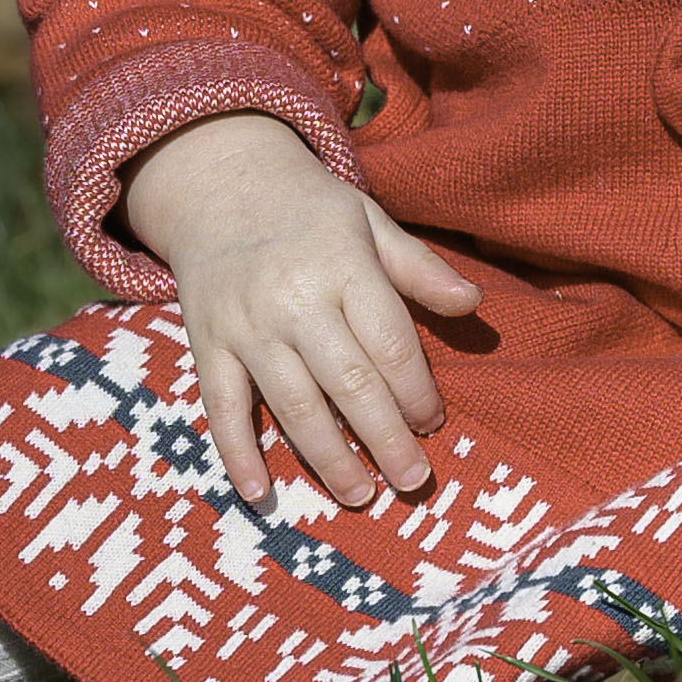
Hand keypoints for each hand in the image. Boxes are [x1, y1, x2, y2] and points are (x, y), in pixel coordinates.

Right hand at [121, 112, 482, 507]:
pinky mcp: (207, 344)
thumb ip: (419, 268)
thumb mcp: (369, 221)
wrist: (220, 185)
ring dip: (329, 458)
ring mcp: (246, 326)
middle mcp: (295, 300)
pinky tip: (262, 494)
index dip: (417, 391)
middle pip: (349, 383)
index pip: (390, 343)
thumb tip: (474, 305)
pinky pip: (222, 408)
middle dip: (386, 438)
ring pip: (293, 405)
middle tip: (414, 480)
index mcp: (343, 266)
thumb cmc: (309, 211)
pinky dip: (238, 454)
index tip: (434, 423)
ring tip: (362, 495)